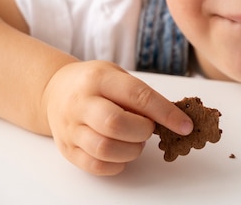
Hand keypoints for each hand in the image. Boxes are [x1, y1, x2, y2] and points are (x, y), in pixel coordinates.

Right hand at [41, 61, 192, 174]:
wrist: (54, 90)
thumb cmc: (95, 83)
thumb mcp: (117, 76)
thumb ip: (141, 95)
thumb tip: (174, 118)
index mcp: (99, 79)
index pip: (137, 96)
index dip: (165, 113)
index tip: (185, 125)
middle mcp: (82, 103)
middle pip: (116, 124)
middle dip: (143, 131)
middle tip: (148, 129)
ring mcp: (71, 128)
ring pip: (105, 148)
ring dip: (131, 150)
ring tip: (135, 141)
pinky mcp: (67, 149)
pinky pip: (95, 165)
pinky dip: (117, 164)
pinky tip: (122, 153)